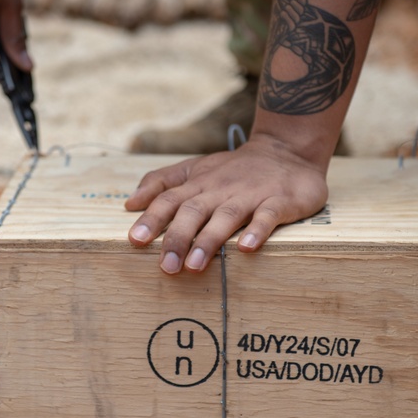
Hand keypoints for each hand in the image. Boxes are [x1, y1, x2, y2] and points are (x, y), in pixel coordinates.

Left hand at [124, 133, 328, 273]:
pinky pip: (267, 216)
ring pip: (226, 216)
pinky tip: (247, 248)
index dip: (152, 218)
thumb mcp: (195, 169)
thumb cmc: (234, 169)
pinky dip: (257, 231)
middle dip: (177, 238)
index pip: (169, 199)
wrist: (287, 151)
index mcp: (198, 183)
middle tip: (166, 266)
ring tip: (195, 266)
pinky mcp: (279, 201)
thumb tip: (130, 203)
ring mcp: (249, 195)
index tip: (135, 240)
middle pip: (193, 211)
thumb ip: (161, 183)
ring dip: (209, 240)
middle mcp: (220, 189)